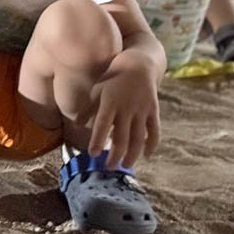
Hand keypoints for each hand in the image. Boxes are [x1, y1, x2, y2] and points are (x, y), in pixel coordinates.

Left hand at [88, 50, 160, 168]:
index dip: (98, 141)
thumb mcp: (96, 90)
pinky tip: (147, 155)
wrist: (138, 65)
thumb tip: (78, 125)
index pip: (102, 125)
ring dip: (132, 154)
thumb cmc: (112, 78)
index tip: (93, 154)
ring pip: (138, 138)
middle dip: (115, 155)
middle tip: (109, 167)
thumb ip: (88, 109)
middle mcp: (126, 108)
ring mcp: (142, 110)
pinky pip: (155, 131)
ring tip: (125, 165)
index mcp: (109, 102)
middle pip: (121, 137)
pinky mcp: (154, 111)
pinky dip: (152, 144)